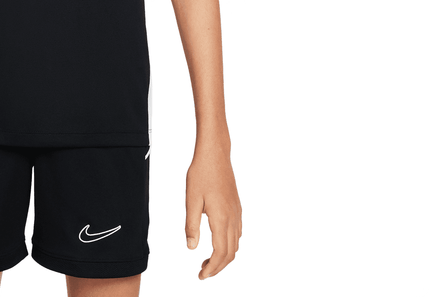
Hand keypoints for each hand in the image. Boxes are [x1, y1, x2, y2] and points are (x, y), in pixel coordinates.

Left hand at [185, 146, 241, 279]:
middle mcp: (232, 218)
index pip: (220, 253)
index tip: (201, 276)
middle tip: (203, 272)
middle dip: (218, 267)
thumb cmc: (201, 173)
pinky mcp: (236, 206)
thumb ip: (192, 225)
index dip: (212, 268)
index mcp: (221, 218)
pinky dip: (229, 244)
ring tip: (208, 260)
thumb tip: (191, 248)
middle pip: (230, 253)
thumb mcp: (191, 199)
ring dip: (224, 256)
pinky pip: (237, 232)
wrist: (215, 153)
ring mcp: (236, 212)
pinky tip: (218, 241)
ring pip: (236, 244)